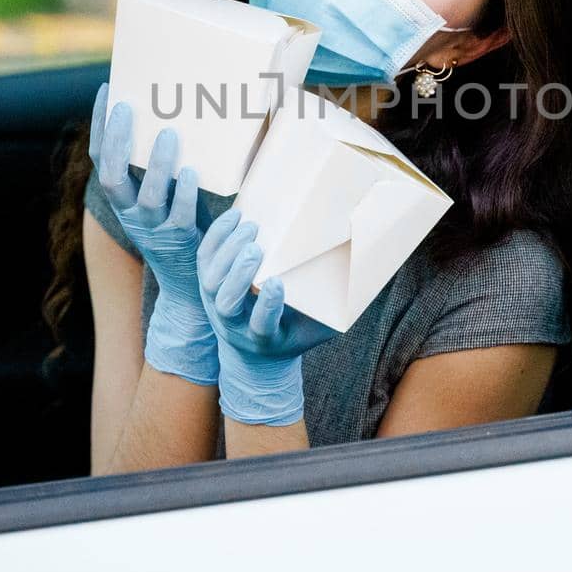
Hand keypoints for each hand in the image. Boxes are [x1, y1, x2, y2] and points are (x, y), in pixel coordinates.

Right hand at [89, 81, 214, 384]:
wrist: (187, 285)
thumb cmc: (179, 227)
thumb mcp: (160, 196)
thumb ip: (162, 165)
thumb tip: (180, 116)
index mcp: (122, 198)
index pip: (101, 158)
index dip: (100, 126)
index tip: (106, 91)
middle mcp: (131, 212)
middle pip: (112, 175)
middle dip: (117, 140)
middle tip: (127, 108)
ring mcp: (155, 228)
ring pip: (147, 195)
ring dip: (156, 164)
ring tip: (168, 134)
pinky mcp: (182, 239)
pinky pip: (181, 215)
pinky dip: (185, 193)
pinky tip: (193, 172)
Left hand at [197, 212, 337, 424]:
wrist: (254, 354)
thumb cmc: (295, 334)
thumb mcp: (316, 329)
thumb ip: (336, 309)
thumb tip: (368, 274)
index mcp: (265, 338)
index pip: (261, 325)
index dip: (267, 306)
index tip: (277, 284)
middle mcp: (235, 325)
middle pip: (227, 302)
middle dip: (238, 275)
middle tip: (255, 249)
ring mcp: (215, 306)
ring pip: (210, 281)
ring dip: (227, 253)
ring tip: (248, 228)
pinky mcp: (207, 285)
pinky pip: (204, 260)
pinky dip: (217, 238)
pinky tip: (234, 218)